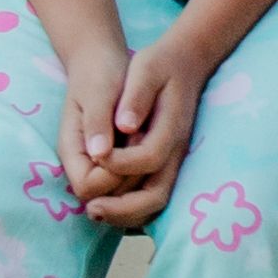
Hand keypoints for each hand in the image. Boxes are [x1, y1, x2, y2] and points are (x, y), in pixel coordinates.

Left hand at [66, 24, 199, 223]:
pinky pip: (152, 199)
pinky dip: (132, 210)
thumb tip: (123, 125)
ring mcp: (174, 161)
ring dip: (125, 215)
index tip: (95, 153)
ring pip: (156, 204)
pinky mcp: (168, 166)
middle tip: (91, 208)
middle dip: (123, 208)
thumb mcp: (146, 68)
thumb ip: (136, 96)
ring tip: (94, 210)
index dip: (118, 162)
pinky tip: (108, 205)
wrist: (186, 62)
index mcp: (172, 127)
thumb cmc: (161, 64)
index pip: (147, 158)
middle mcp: (176, 151)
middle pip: (157, 195)